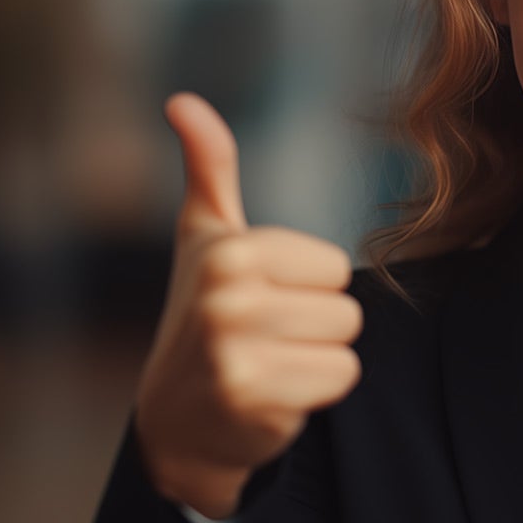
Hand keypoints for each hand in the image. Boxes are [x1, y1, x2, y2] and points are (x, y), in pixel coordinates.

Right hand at [132, 92, 364, 518]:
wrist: (176, 422)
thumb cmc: (201, 316)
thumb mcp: (205, 238)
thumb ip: (210, 168)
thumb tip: (182, 100)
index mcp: (230, 250)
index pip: (335, 268)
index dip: (308, 290)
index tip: (261, 304)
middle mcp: (229, 295)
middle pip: (347, 308)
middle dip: (315, 330)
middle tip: (264, 343)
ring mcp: (236, 349)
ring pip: (346, 346)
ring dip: (317, 364)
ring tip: (269, 368)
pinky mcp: (252, 398)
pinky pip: (340, 380)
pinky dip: (315, 396)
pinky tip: (271, 399)